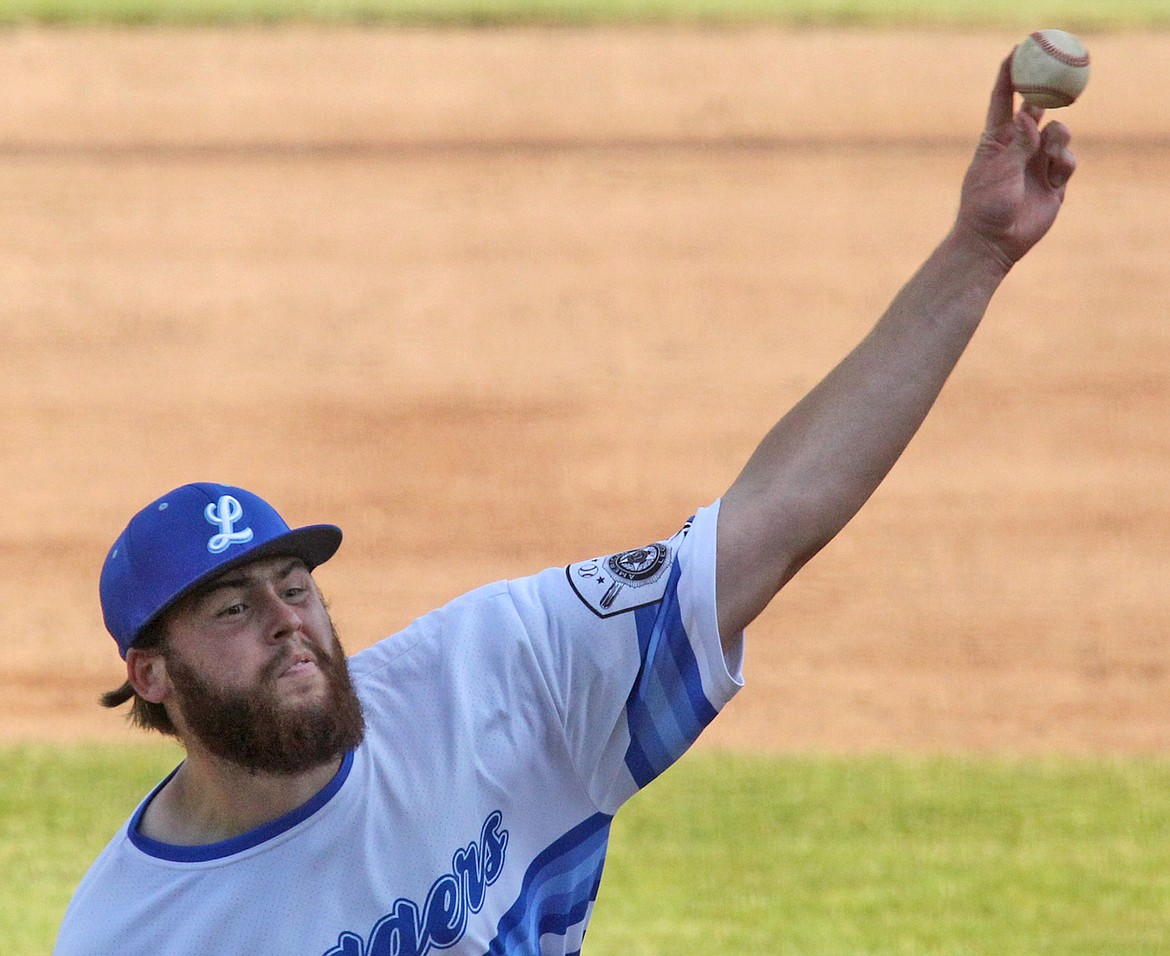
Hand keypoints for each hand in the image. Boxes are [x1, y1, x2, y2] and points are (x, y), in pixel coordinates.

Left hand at [954, 52, 1076, 269]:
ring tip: (1050, 151)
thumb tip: (1026, 115)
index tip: (1016, 51)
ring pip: (1059, 132)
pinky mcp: (1053, 182)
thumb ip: (1017, 144)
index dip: (1009, 76)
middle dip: (1047, 97)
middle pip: (1038, 110)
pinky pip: (1067, 160)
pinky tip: (1055, 173)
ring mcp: (1036, 164)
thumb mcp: (997, 172)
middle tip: (1056, 86)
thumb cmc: (984, 207)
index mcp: (996, 141)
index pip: (1003, 101)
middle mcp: (1017, 148)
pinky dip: (1064, 161)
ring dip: (1058, 135)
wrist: (993, 243)